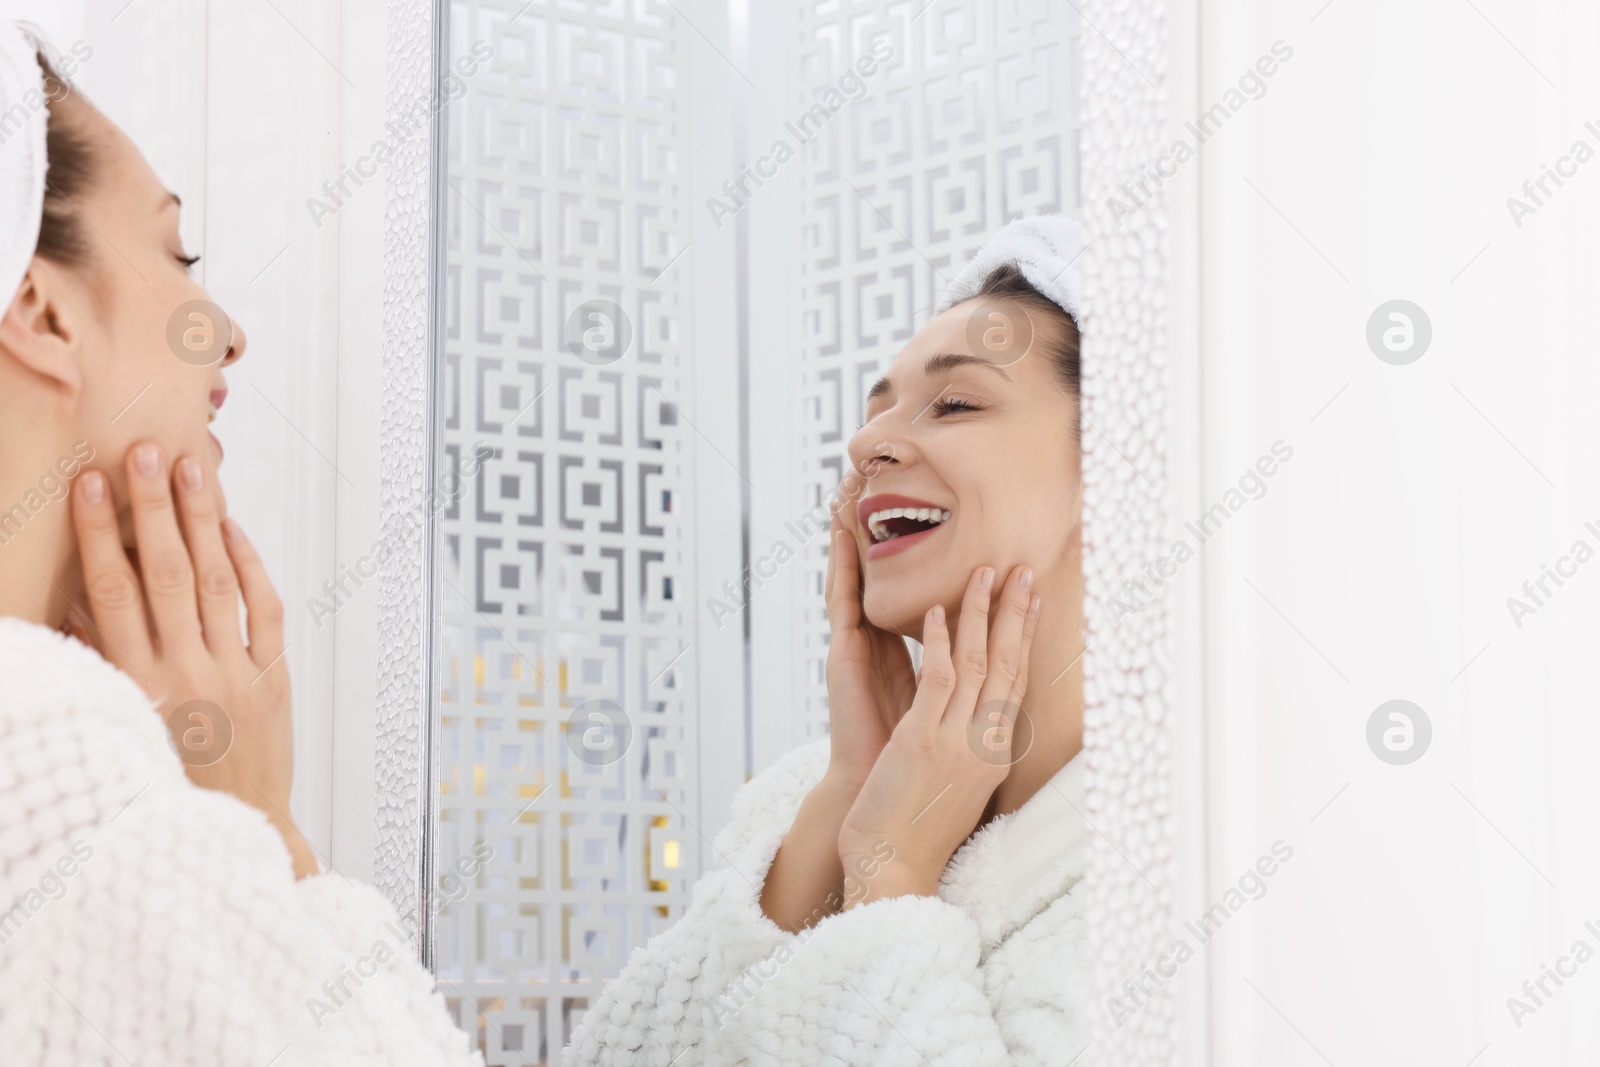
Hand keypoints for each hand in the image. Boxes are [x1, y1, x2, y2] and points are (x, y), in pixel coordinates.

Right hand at [71, 441, 315, 878]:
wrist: (240, 829)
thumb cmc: (170, 777)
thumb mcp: (123, 722)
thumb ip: (101, 661)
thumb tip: (71, 603)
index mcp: (136, 686)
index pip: (109, 594)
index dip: (96, 535)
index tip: (87, 486)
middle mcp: (185, 674)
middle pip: (164, 573)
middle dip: (151, 508)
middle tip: (142, 452)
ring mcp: (235, 673)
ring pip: (216, 580)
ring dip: (201, 520)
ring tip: (189, 468)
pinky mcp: (276, 678)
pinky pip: (263, 609)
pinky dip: (250, 565)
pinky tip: (232, 527)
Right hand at [757, 482, 919, 933]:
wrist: (883, 801)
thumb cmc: (917, 762)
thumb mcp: (951, 704)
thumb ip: (964, 675)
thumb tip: (999, 652)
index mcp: (907, 652)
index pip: (916, 588)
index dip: (918, 547)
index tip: (920, 505)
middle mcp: (880, 642)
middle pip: (881, 572)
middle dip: (878, 526)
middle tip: (875, 475)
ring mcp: (858, 646)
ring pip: (858, 574)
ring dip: (852, 529)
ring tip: (849, 483)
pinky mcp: (843, 654)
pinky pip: (842, 597)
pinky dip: (840, 560)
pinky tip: (840, 526)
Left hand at [837, 563, 1040, 904]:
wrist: (894, 871)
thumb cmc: (916, 833)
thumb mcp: (957, 789)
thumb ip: (968, 752)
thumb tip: (978, 726)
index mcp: (994, 756)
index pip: (1017, 684)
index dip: (1025, 638)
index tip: (1033, 601)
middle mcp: (985, 745)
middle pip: (1008, 666)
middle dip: (1016, 614)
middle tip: (1024, 570)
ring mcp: (956, 742)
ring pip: (978, 664)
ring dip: (981, 613)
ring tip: (985, 572)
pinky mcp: (921, 741)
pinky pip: (938, 680)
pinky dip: (941, 642)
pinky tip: (937, 612)